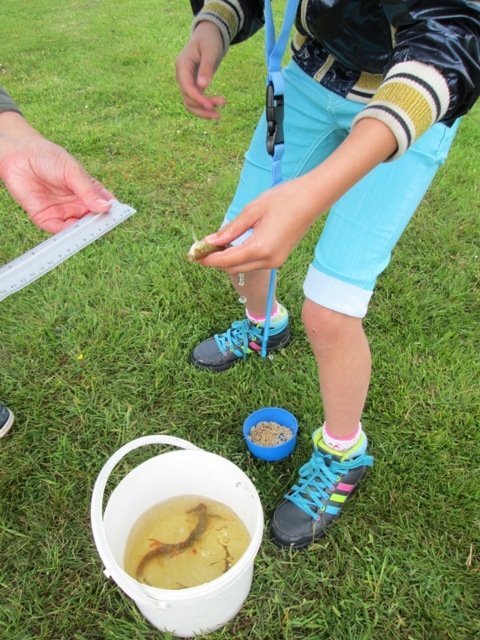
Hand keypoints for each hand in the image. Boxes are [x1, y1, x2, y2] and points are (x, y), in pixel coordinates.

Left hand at [0, 111, 113, 232]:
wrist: (19, 155)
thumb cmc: (49, 158)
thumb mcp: (72, 171)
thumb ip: (87, 190)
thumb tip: (106, 207)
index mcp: (89, 192)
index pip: (105, 206)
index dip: (113, 213)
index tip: (119, 217)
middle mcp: (78, 205)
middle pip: (93, 221)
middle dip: (98, 226)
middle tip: (103, 228)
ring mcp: (63, 213)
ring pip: (77, 229)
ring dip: (82, 233)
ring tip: (88, 233)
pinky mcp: (46, 219)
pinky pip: (58, 230)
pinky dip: (66, 235)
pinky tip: (71, 234)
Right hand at [175, 22, 225, 119]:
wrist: (207, 37)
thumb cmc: (209, 41)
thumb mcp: (210, 51)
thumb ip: (207, 67)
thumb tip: (203, 86)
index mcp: (182, 64)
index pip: (187, 87)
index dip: (198, 99)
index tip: (211, 106)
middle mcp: (181, 75)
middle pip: (187, 98)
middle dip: (203, 106)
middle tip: (221, 108)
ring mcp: (185, 82)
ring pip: (190, 103)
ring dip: (203, 111)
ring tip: (219, 115)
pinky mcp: (191, 86)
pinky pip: (194, 101)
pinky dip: (203, 108)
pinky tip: (214, 111)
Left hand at [195, 118, 398, 272]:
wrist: (313, 198)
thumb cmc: (283, 199)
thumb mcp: (252, 211)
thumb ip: (230, 230)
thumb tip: (210, 242)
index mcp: (260, 248)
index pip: (226, 261)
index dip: (208, 259)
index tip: (193, 254)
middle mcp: (268, 260)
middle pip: (233, 268)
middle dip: (215, 261)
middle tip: (201, 248)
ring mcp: (276, 261)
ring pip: (243, 267)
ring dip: (227, 260)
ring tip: (214, 246)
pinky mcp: (279, 258)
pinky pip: (253, 263)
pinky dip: (240, 257)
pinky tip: (232, 245)